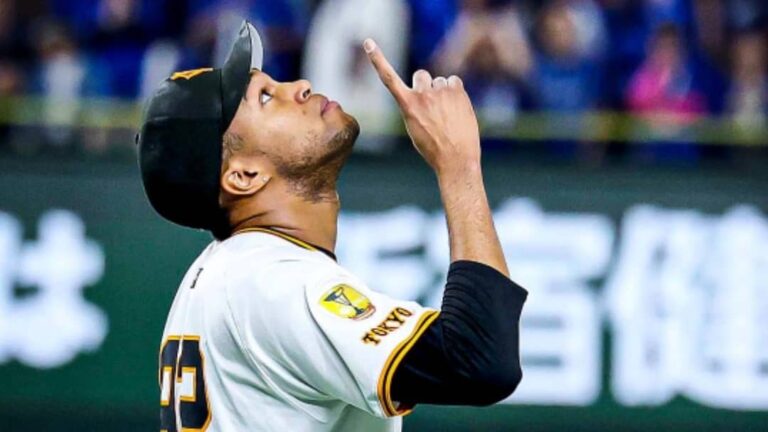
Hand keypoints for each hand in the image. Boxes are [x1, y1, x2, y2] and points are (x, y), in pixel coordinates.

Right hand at [363, 39, 480, 175]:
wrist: (456, 159)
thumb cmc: (433, 148)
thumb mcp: (414, 128)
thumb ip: (415, 106)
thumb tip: (427, 92)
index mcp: (407, 105)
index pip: (389, 78)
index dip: (378, 59)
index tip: (368, 43)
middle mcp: (422, 95)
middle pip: (421, 75)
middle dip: (425, 85)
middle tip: (433, 106)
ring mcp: (440, 91)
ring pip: (440, 82)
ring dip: (442, 93)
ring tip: (448, 114)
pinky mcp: (457, 90)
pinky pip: (454, 81)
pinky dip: (455, 91)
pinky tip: (457, 108)